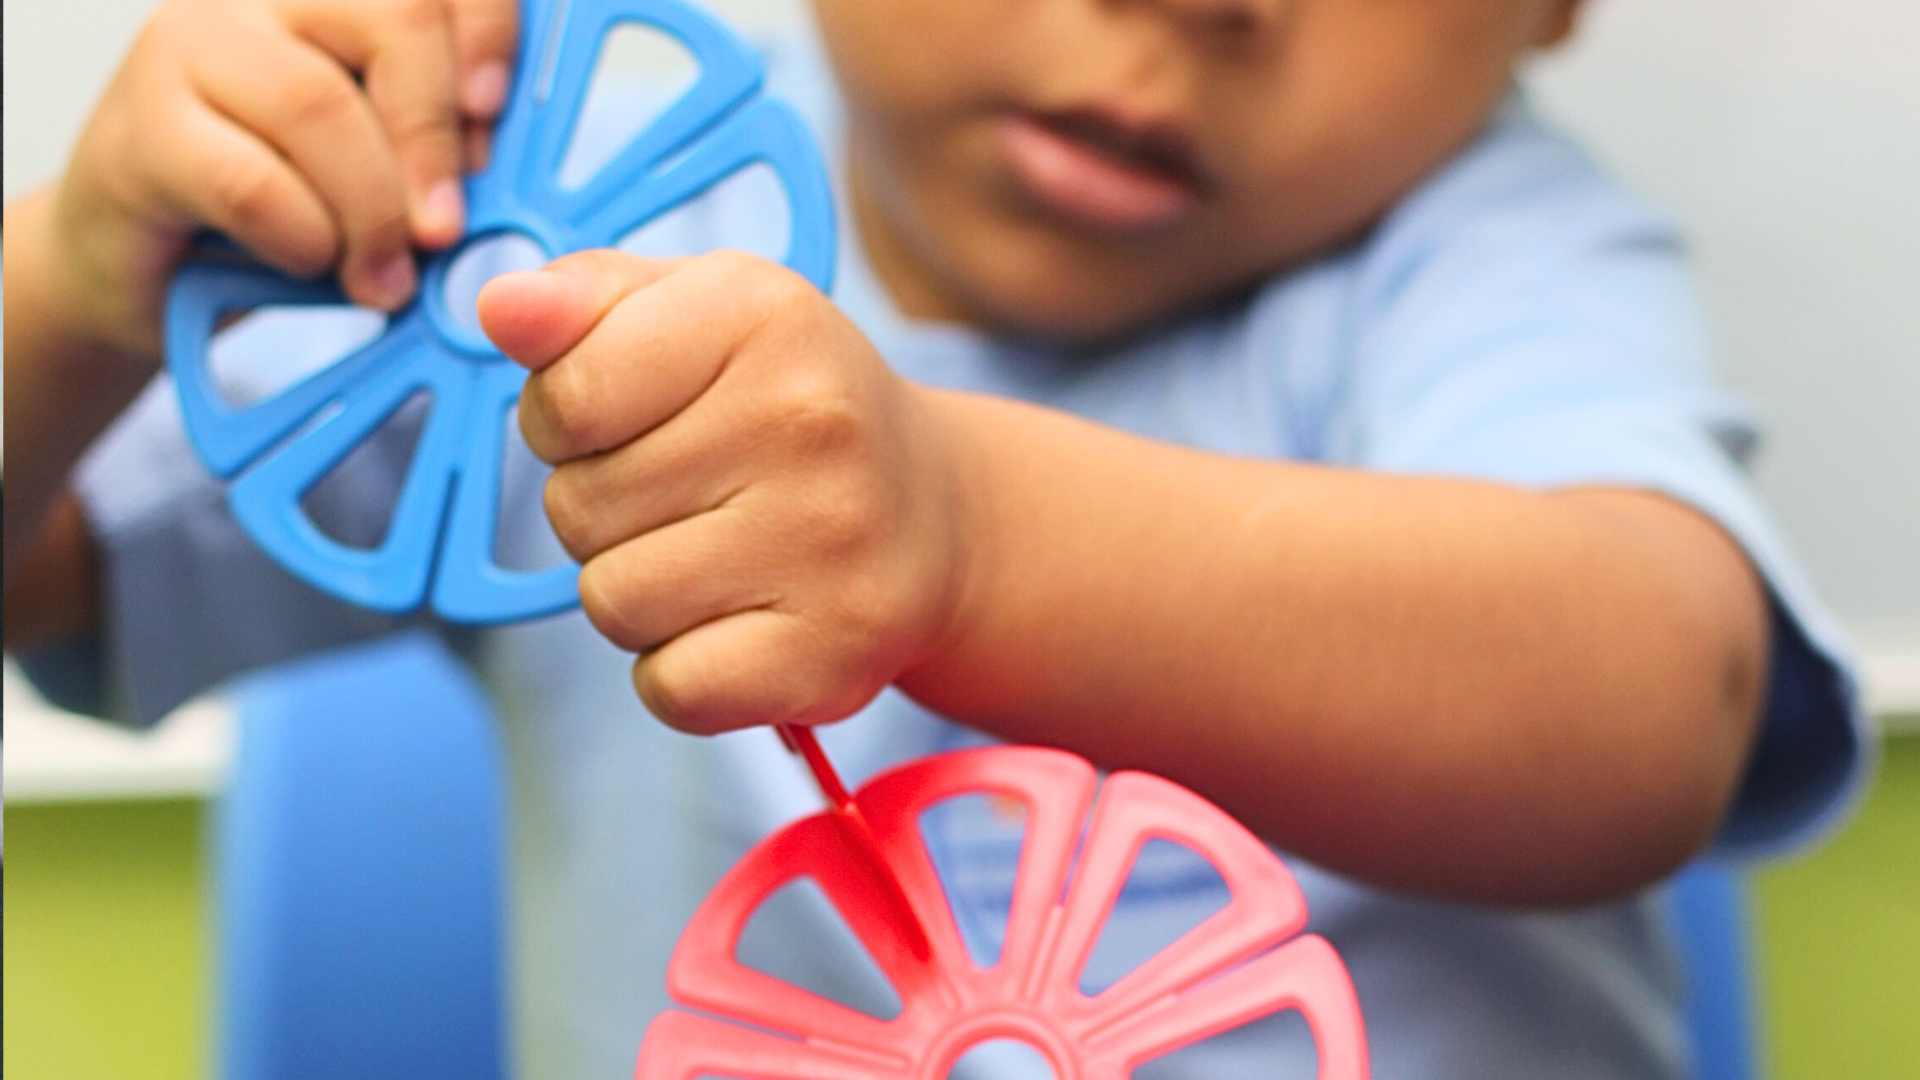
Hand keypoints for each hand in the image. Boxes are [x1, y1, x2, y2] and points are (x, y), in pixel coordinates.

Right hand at [49, 0, 518, 358]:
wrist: (150, 267)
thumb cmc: (282, 208)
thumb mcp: (381, 165)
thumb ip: (440, 142)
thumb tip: (501, 163)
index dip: (485, 32)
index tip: (494, 113)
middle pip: (393, 20)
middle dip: (434, 136)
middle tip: (445, 229)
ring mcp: (189, 46)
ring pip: (321, 106)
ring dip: (373, 210)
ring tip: (386, 277)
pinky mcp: (142, 128)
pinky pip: (252, 182)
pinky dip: (304, 237)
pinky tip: (314, 263)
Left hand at [478, 250, 975, 733]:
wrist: (935, 516)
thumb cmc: (787, 407)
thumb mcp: (700, 313)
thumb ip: (586, 301)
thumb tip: (498, 308)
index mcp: (762, 315)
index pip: (565, 397)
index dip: (565, 421)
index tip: (623, 418)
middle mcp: (809, 422)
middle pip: (577, 508)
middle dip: (605, 510)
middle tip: (693, 495)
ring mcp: (828, 544)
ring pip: (613, 602)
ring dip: (639, 592)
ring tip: (717, 557)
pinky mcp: (830, 654)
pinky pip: (667, 687)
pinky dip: (681, 671)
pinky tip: (739, 625)